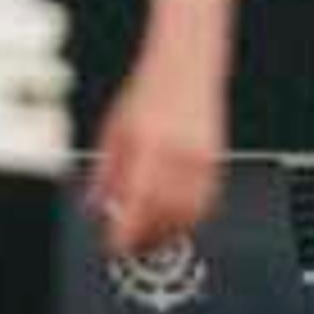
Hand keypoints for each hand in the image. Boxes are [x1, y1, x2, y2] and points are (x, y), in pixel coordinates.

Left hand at [93, 48, 226, 257]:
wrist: (185, 66)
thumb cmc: (148, 92)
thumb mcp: (113, 129)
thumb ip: (105, 172)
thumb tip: (96, 206)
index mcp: (146, 148)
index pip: (135, 207)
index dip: (125, 234)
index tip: (114, 246)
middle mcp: (176, 156)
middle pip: (164, 217)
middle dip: (147, 239)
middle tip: (133, 247)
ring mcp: (200, 160)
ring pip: (189, 215)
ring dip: (171, 232)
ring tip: (154, 236)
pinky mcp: (216, 160)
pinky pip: (207, 202)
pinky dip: (192, 217)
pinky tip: (176, 216)